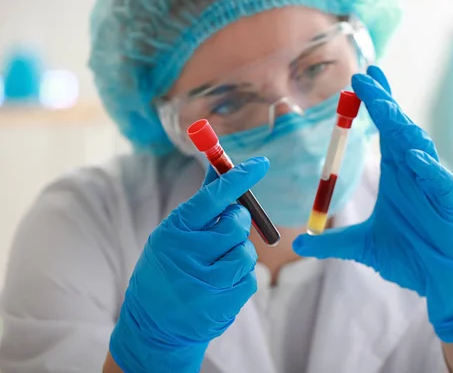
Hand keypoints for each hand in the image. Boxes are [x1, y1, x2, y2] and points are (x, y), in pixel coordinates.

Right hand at [109, 157, 268, 371]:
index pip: (213, 196)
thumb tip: (220, 167)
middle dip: (238, 223)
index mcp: (174, 230)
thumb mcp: (174, 234)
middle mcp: (188, 253)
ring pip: (246, 251)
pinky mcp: (223, 303)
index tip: (261, 163)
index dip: (239, 177)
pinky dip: (240, 278)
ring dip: (239, 253)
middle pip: (237, 222)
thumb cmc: (167, 269)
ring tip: (217, 265)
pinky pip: (249, 277)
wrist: (153, 326)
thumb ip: (202, 204)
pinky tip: (219, 285)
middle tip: (224, 232)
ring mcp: (206, 280)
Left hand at [293, 66, 452, 342]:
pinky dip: (427, 170)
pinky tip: (412, 159)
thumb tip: (297, 241)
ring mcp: (432, 186)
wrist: (437, 283)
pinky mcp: (448, 205)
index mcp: (396, 174)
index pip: (384, 130)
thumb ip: (331, 242)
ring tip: (383, 109)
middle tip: (366, 78)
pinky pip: (439, 182)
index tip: (361, 77)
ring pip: (420, 147)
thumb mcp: (360, 247)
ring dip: (402, 128)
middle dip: (384, 103)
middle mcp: (414, 173)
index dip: (376, 102)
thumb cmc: (408, 257)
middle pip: (399, 129)